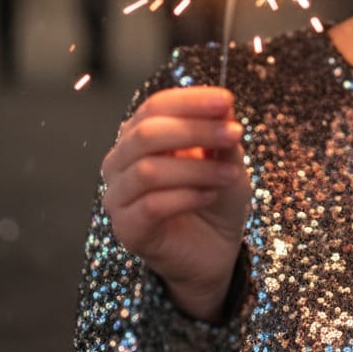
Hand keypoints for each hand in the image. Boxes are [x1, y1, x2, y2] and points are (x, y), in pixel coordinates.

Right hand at [101, 86, 250, 322]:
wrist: (213, 250)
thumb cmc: (214, 198)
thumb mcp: (226, 159)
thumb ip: (220, 133)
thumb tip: (223, 105)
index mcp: (139, 135)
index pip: (155, 106)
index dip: (190, 101)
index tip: (225, 100)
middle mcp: (120, 161)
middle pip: (146, 134)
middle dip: (195, 130)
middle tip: (234, 134)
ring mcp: (118, 196)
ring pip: (148, 170)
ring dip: (196, 169)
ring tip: (230, 174)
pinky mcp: (126, 228)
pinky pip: (151, 205)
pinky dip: (187, 197)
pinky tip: (210, 196)